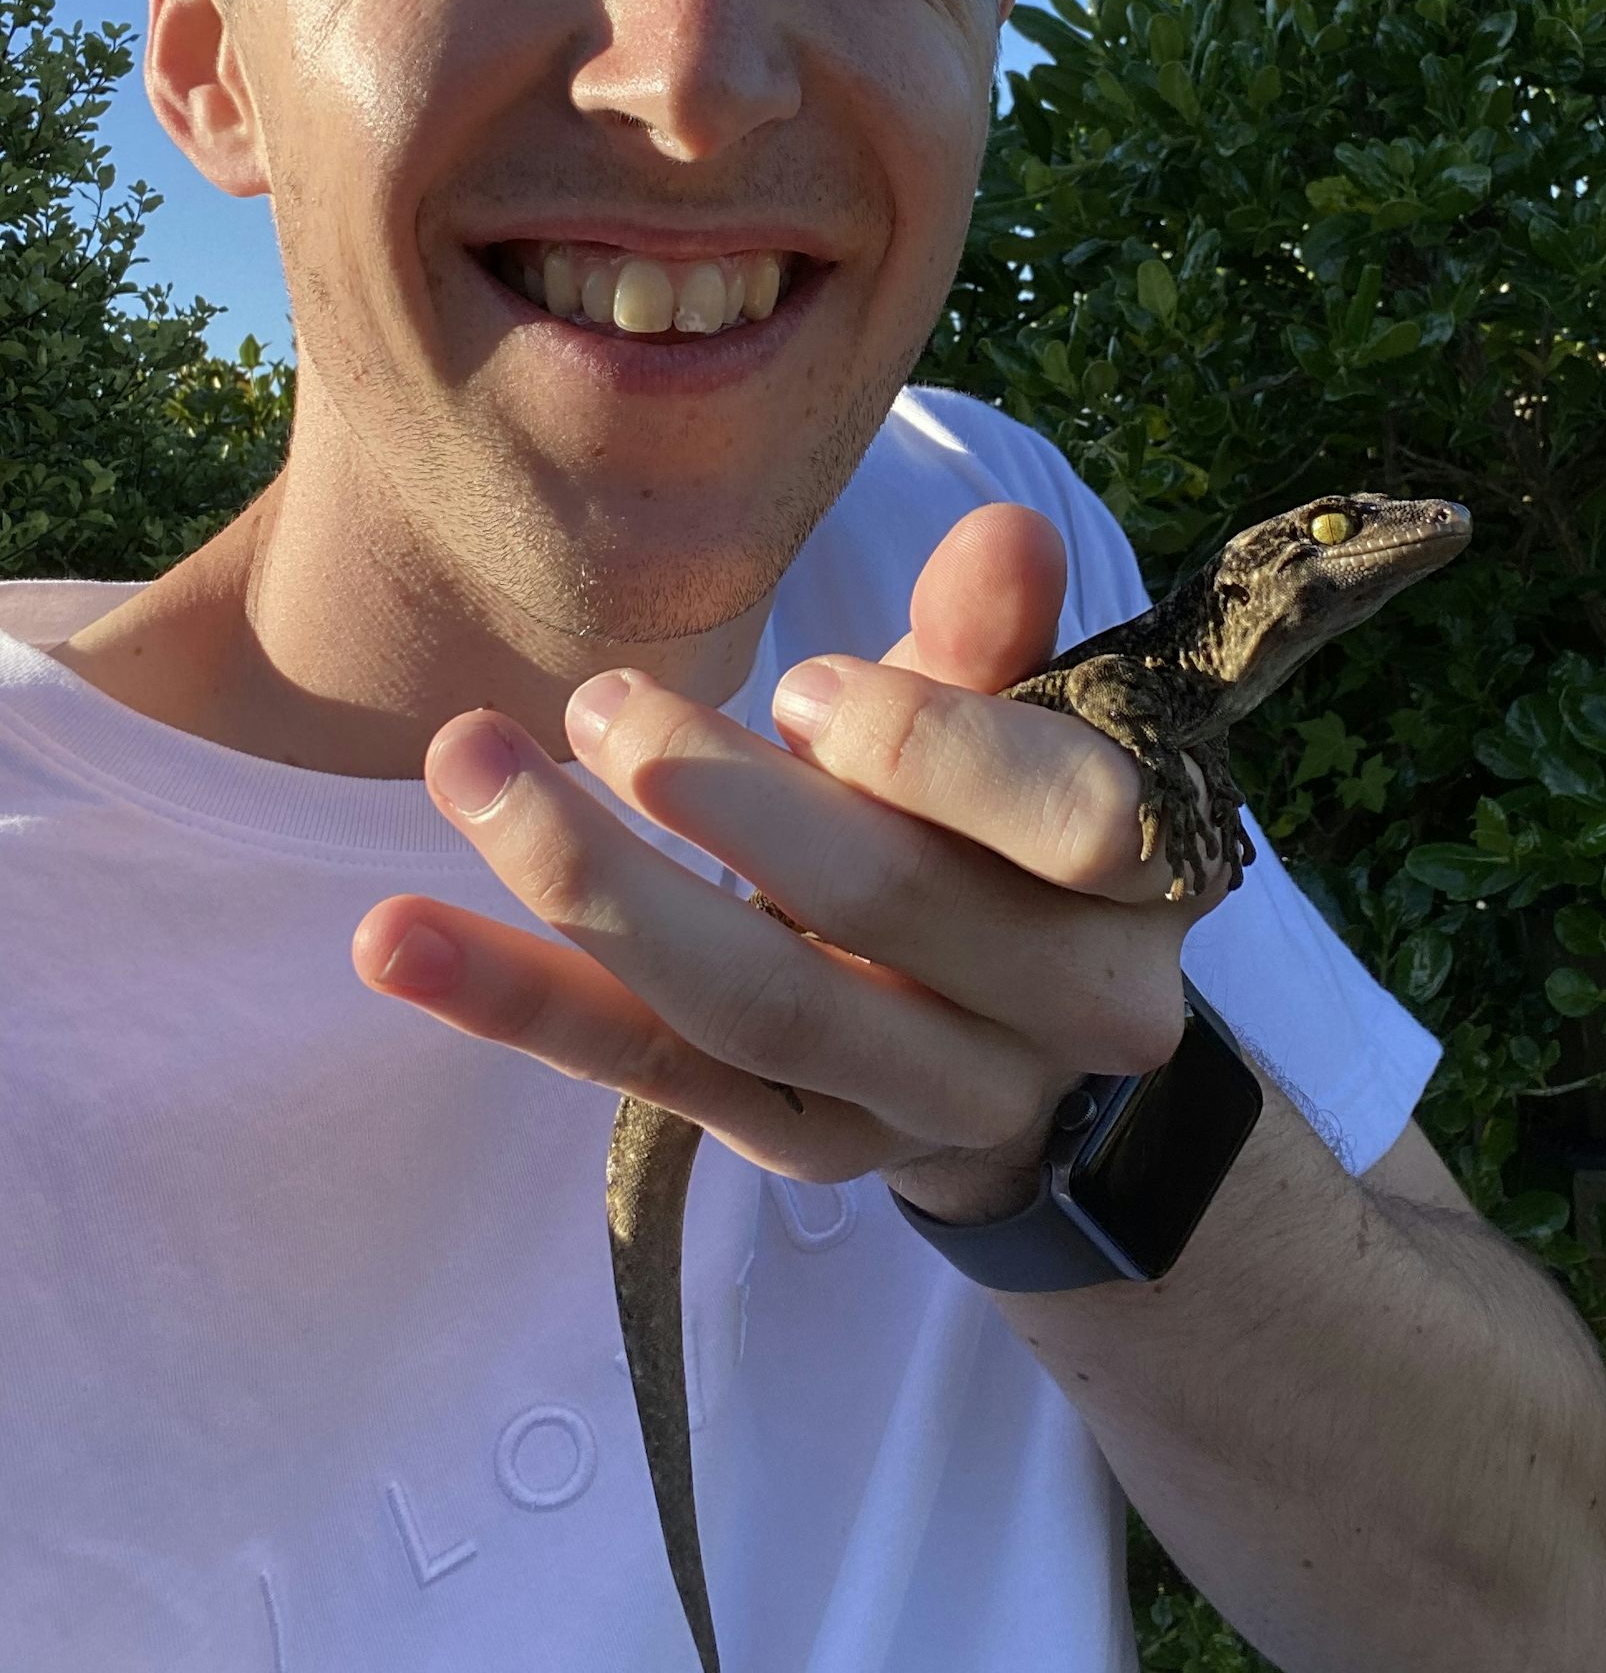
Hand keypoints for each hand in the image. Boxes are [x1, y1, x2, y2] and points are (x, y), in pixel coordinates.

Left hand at [351, 504, 1223, 1221]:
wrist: (1009, 1030)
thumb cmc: (1007, 832)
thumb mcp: (1018, 728)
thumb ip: (995, 645)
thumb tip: (1004, 534)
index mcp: (1139, 896)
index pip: (1068, 821)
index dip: (927, 744)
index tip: (802, 685)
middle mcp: (1053, 1023)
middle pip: (881, 911)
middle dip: (728, 800)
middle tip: (601, 704)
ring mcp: (915, 1104)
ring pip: (748, 1003)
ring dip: (589, 884)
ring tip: (464, 766)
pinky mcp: (794, 1141)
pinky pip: (646, 1072)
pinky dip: (519, 1000)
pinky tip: (396, 939)